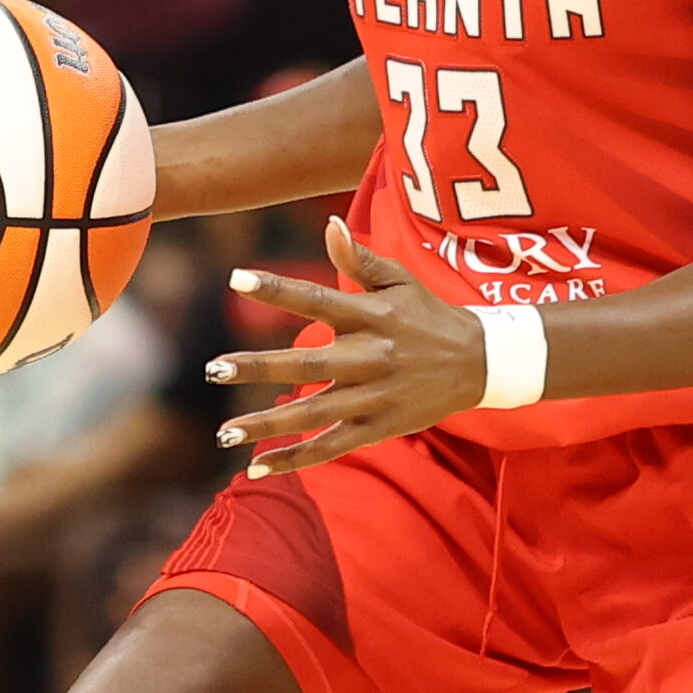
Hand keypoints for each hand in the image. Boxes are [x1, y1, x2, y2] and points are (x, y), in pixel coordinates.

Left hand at [202, 221, 486, 477]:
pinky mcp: (379, 428)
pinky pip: (332, 447)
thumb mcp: (400, 281)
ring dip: (266, 424)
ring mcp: (374, 396)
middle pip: (306, 363)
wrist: (480, 362)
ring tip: (223, 432)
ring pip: (313, 414)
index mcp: (371, 315)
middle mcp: (370, 357)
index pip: (316, 298)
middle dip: (257, 367)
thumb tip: (328, 224)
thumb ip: (360, 259)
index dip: (276, 288)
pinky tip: (259, 468)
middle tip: (212, 368)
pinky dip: (296, 460)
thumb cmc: (428, 315)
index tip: (235, 277)